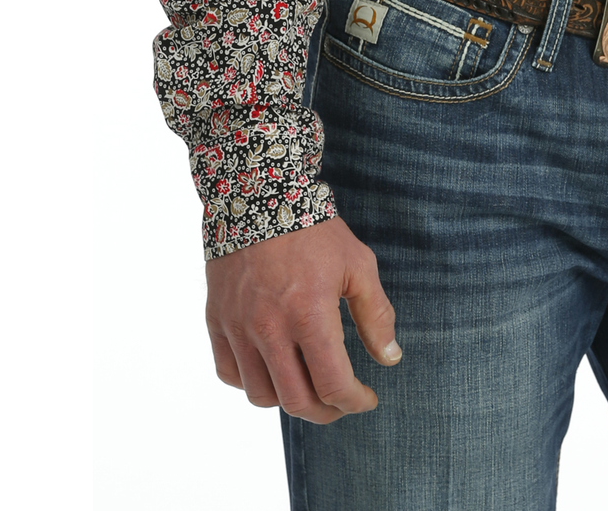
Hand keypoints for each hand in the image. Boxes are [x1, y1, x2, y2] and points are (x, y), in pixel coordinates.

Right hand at [205, 216, 400, 423]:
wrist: (259, 195)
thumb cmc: (314, 230)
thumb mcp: (357, 265)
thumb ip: (376, 315)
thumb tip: (390, 359)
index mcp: (309, 315)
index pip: (333, 384)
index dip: (355, 402)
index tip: (367, 398)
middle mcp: (269, 329)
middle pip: (296, 401)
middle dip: (325, 412)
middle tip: (341, 402)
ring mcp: (238, 328)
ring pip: (261, 395)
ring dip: (289, 400)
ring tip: (308, 384)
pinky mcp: (217, 321)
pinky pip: (229, 373)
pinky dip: (251, 381)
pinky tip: (273, 367)